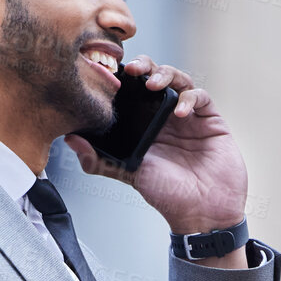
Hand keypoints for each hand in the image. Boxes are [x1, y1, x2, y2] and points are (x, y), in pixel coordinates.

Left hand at [63, 56, 247, 234]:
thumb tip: (70, 140)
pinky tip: (180, 111)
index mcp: (146, 127)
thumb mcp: (130, 175)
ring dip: (165, 75)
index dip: (124, 78)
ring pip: (178, 80)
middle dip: (144, 66)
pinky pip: (200, 97)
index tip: (111, 72)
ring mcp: (189, 118)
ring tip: (153, 84)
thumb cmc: (169, 197)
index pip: (134, 92)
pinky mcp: (211, 121)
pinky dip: (189, 98)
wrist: (204, 214)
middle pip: (156, 77)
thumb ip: (100, 159)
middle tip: (132, 70)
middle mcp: (166, 118)